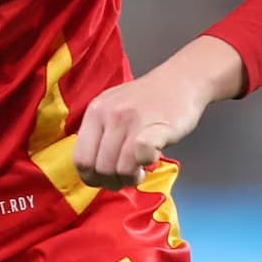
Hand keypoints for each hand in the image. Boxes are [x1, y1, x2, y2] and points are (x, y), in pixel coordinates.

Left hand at [72, 67, 211, 189]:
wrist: (181, 80)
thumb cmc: (146, 98)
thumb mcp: (112, 108)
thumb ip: (100, 134)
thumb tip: (93, 170)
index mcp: (94, 112)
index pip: (80, 159)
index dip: (92, 178)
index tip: (106, 180)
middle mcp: (108, 115)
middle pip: (100, 168)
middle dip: (113, 182)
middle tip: (127, 178)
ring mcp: (131, 120)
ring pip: (120, 168)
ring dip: (131, 178)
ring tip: (140, 171)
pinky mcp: (156, 127)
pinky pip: (141, 156)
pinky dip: (146, 165)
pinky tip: (152, 160)